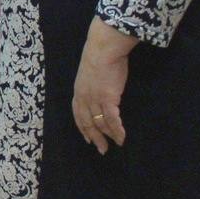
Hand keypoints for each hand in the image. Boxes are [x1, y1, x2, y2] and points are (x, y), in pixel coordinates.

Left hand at [72, 17, 137, 153]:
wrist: (103, 49)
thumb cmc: (98, 57)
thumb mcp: (89, 74)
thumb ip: (91, 85)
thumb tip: (99, 91)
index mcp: (78, 92)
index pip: (78, 114)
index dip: (83, 127)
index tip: (87, 138)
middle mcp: (84, 98)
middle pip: (87, 122)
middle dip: (94, 137)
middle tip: (101, 149)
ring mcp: (95, 99)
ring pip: (100, 123)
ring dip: (108, 135)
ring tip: (116, 144)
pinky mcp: (108, 98)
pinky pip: (112, 119)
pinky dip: (117, 130)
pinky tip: (122, 137)